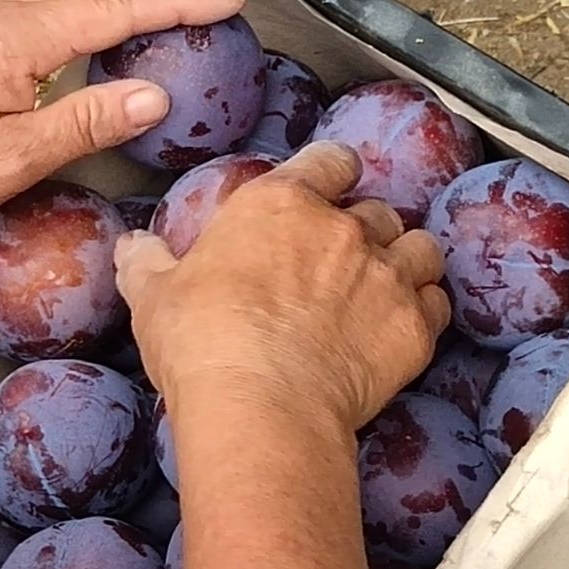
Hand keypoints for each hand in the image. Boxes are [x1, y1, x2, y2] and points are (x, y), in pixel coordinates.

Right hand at [117, 143, 449, 433]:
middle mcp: (343, 230)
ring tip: (386, 286)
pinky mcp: (413, 328)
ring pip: (420, 248)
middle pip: (376, 209)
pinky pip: (437, 304)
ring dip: (407, 261)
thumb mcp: (154, 297)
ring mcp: (386, 276)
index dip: (331, 172)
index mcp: (281, 205)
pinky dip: (425, 311)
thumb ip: (146, 264)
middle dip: (365, 229)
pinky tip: (404, 327)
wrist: (259, 406)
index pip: (328, 161)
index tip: (326, 187)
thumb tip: (130, 247)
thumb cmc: (202, 344)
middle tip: (342, 261)